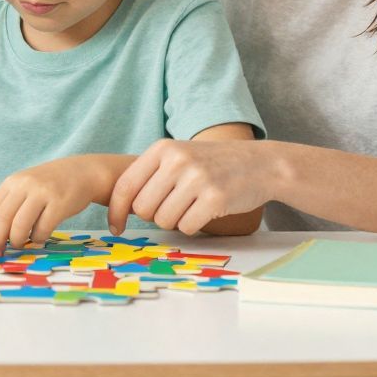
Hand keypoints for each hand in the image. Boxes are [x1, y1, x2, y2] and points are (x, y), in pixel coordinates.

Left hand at [0, 155, 110, 255]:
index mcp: (12, 182)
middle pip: (2, 218)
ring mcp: (42, 193)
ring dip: (17, 241)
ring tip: (20, 245)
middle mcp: (24, 185)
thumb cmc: (50, 185)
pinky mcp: (59, 203)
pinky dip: (38, 238)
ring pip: (20, 225)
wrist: (82, 172)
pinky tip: (39, 238)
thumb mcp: (26, 187)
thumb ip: (10, 205)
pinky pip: (42, 228)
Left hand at [107, 137, 275, 235]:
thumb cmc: (213, 164)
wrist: (259, 164)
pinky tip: (206, 210)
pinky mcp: (215, 198)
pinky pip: (187, 227)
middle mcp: (177, 161)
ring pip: (164, 220)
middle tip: (173, 208)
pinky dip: (193, 225)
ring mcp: (196, 179)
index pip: (126, 185)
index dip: (116, 211)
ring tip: (193, 205)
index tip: (116, 227)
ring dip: (176, 221)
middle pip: (143, 208)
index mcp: (163, 149)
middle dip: (154, 216)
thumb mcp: (180, 156)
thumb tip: (121, 206)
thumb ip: (151, 174)